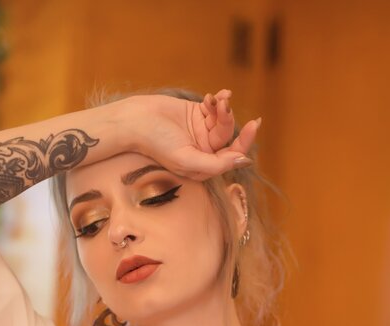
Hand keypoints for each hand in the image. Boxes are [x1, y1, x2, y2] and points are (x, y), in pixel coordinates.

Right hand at [128, 89, 260, 180]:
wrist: (136, 121)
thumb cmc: (157, 144)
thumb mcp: (187, 160)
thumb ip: (216, 164)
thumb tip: (244, 160)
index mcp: (203, 166)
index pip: (230, 157)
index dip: (243, 143)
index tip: (253, 125)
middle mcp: (204, 150)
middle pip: (228, 137)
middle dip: (228, 120)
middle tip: (225, 106)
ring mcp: (201, 131)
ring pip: (222, 120)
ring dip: (222, 108)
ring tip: (213, 100)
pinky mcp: (197, 113)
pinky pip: (216, 107)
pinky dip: (219, 100)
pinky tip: (215, 95)